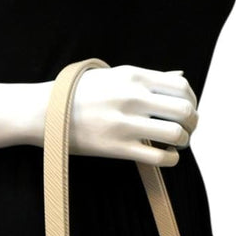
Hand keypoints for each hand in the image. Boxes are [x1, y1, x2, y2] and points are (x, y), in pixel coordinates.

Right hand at [68, 64, 198, 165]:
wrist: (44, 112)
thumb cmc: (80, 93)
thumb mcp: (113, 76)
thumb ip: (148, 77)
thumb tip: (179, 76)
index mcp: (133, 76)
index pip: (181, 86)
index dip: (191, 100)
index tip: (186, 110)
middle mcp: (132, 97)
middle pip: (184, 110)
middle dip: (192, 123)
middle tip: (185, 130)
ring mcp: (125, 123)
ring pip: (176, 134)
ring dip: (183, 142)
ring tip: (175, 145)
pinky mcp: (117, 147)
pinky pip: (159, 157)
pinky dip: (170, 160)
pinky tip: (165, 157)